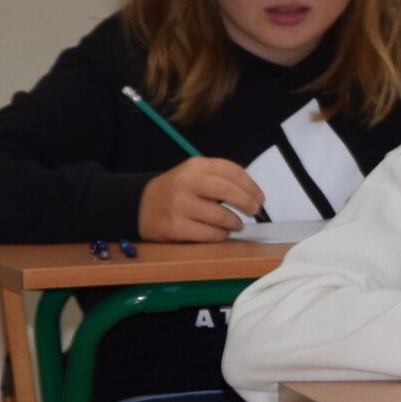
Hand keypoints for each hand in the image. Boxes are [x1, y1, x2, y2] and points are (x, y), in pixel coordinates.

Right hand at [138, 158, 263, 241]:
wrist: (140, 206)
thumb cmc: (176, 191)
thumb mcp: (193, 175)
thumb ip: (219, 179)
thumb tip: (253, 195)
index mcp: (194, 166)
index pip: (231, 171)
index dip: (251, 185)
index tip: (260, 197)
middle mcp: (186, 182)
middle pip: (227, 191)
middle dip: (247, 203)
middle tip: (254, 211)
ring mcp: (179, 205)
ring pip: (219, 216)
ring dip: (234, 223)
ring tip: (237, 225)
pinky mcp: (175, 226)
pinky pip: (207, 233)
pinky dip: (220, 235)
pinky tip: (222, 233)